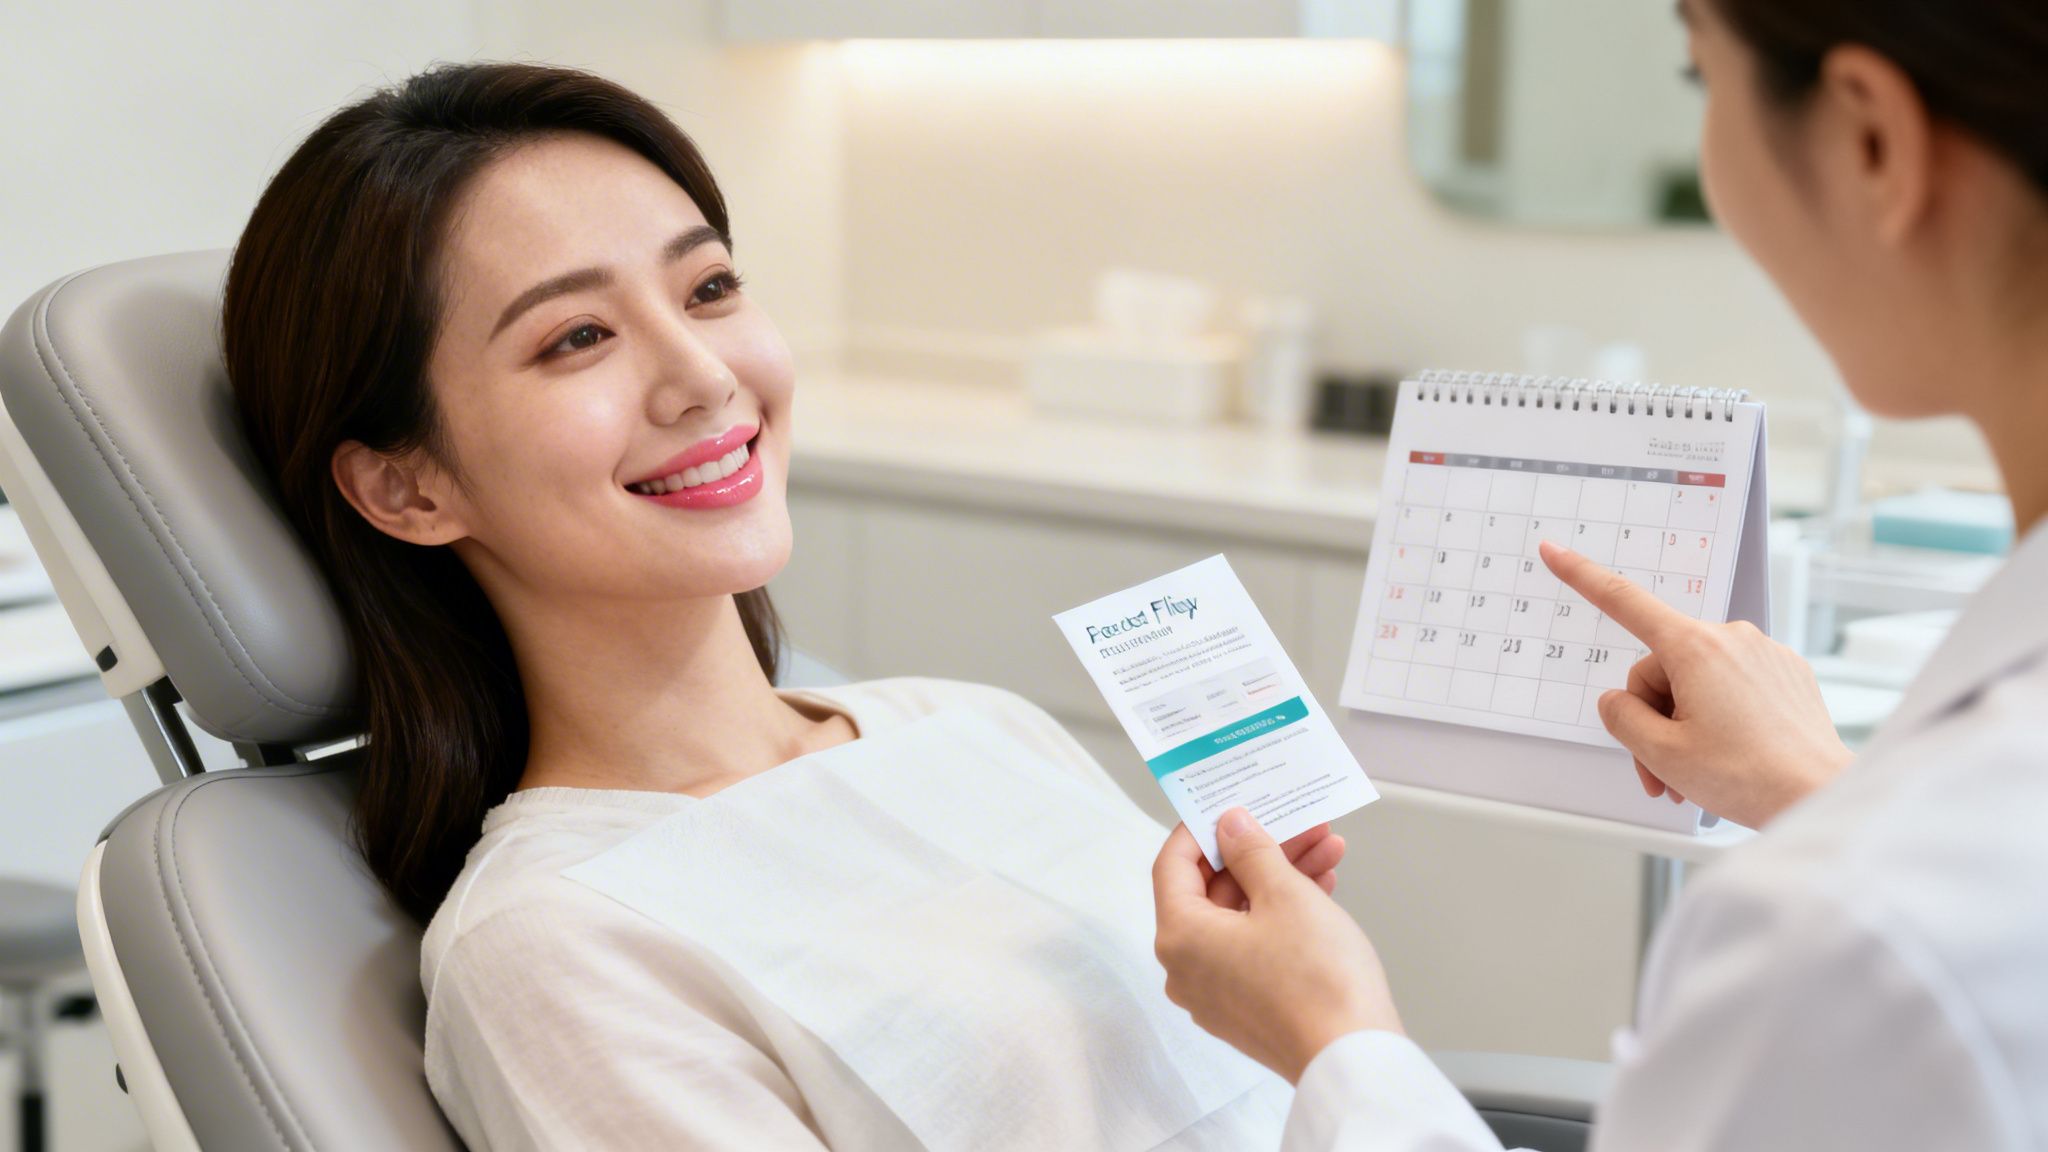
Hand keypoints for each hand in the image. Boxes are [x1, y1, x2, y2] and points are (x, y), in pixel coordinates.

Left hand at [1152, 809, 1400, 1083]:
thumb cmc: (1316, 980)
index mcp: (1180, 937)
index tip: (1229, 804)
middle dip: (1260, 851)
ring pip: (1242, 916)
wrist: (1353, 1058)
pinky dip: (1284, 914)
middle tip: (1297, 822)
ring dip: (1281, 877)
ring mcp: (1218, 993)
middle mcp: (1188, 969)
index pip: (1173, 865)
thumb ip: (1253, 852)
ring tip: (1327, 846)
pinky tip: (1324, 884)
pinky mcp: (1249, 1008)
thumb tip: (1230, 826)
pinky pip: (1256, 946)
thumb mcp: (1285, 895)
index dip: (1201, 829)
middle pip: (1213, 890)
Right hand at [1541, 541, 1852, 827]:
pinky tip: (1731, 754)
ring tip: (1695, 774)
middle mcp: (1732, 638)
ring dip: (1686, 725)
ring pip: (1697, 681)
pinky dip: (1721, 718)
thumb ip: (1621, 717)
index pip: (1624, 602)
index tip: (1554, 552)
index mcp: (1695, 648)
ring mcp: (1764, 653)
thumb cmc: (1749, 777)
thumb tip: (1617, 701)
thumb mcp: (1660, 753)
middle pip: (1660, 669)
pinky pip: (1733, 685)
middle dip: (1653, 719)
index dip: (1582, 576)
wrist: (1820, 796)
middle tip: (1660, 770)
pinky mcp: (1786, 673)